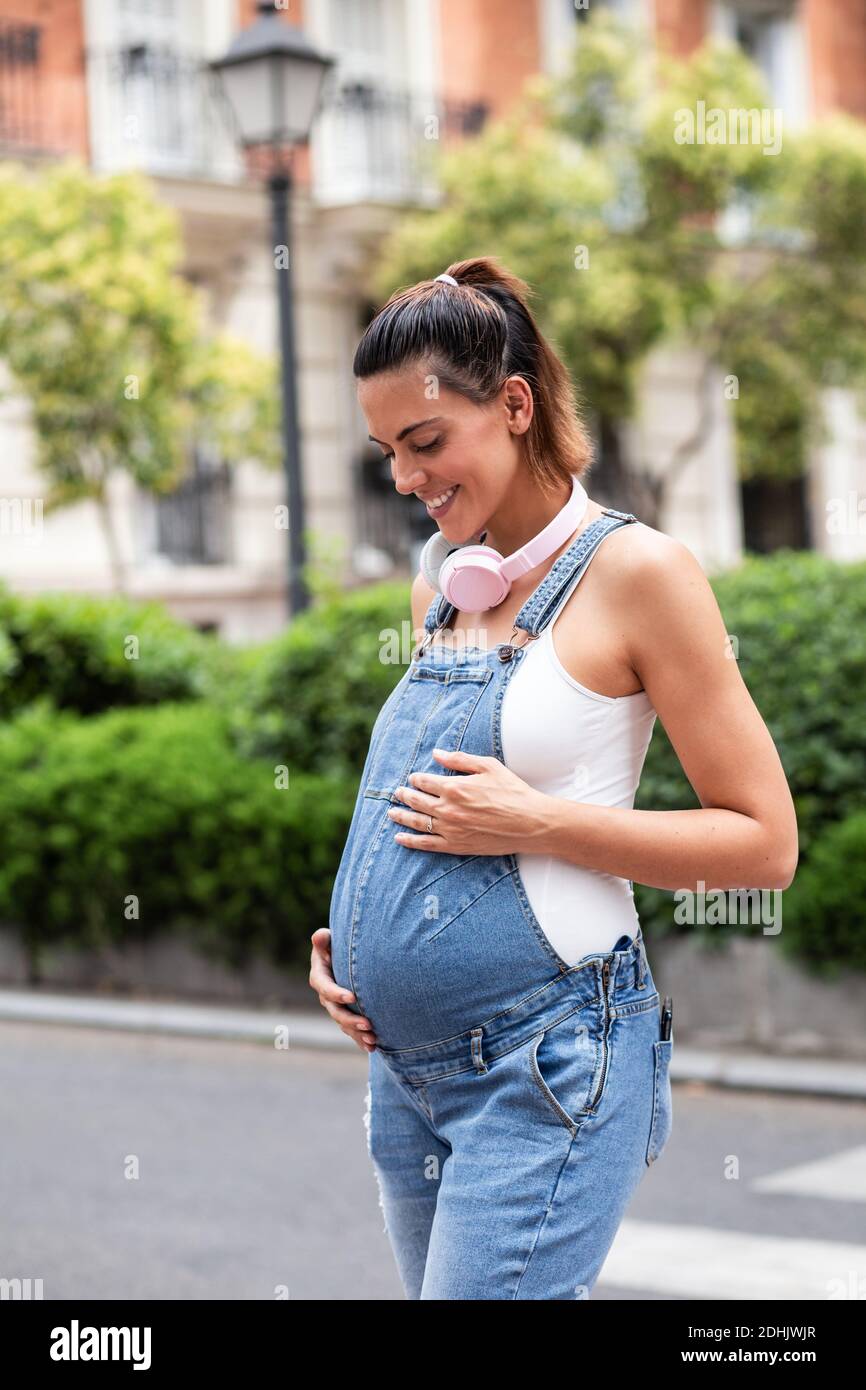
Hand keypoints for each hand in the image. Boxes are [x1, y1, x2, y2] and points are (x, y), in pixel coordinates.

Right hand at [308, 928, 377, 1050]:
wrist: (344, 957)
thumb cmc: (336, 945)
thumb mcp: (328, 941)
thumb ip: (323, 941)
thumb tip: (319, 936)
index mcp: (320, 977)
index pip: (325, 987)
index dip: (336, 993)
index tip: (352, 996)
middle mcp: (326, 996)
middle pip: (336, 1011)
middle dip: (351, 1019)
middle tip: (368, 1024)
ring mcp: (336, 1008)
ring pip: (345, 1024)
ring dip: (358, 1033)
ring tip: (373, 1039)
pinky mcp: (346, 1015)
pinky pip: (352, 1030)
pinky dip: (361, 1040)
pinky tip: (373, 1047)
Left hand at [387, 746, 549, 855]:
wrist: (530, 822)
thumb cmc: (512, 791)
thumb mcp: (488, 766)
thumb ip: (459, 760)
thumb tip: (436, 754)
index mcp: (454, 787)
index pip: (424, 781)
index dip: (416, 778)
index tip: (414, 778)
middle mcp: (447, 809)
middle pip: (417, 801)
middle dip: (404, 795)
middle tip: (397, 793)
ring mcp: (450, 829)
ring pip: (417, 822)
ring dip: (401, 816)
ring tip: (391, 813)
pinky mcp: (456, 846)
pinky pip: (426, 844)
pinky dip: (410, 841)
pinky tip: (400, 838)